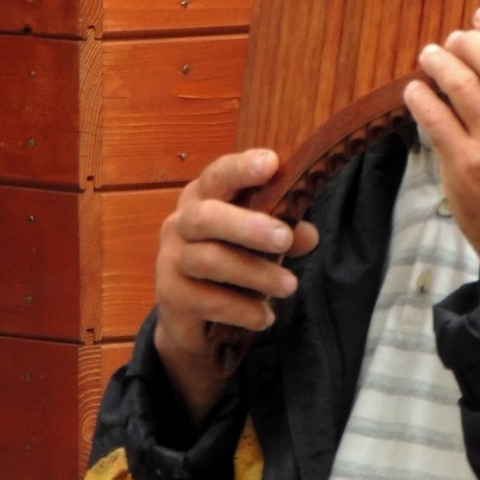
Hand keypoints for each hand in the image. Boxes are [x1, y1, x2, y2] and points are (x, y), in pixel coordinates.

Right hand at [153, 148, 318, 423]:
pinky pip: (207, 301)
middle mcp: (181, 221)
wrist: (192, 314)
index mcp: (204, 196)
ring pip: (210, 260)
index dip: (243, 168)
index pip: (220, 174)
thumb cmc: (232, 259)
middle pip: (207, 216)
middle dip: (249, 226)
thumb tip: (309, 235)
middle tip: (285, 239)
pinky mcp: (171, 296)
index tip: (272, 163)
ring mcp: (171, 258)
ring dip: (255, 274)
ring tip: (290, 286)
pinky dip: (242, 309)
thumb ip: (285, 233)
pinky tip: (265, 317)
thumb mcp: (262, 242)